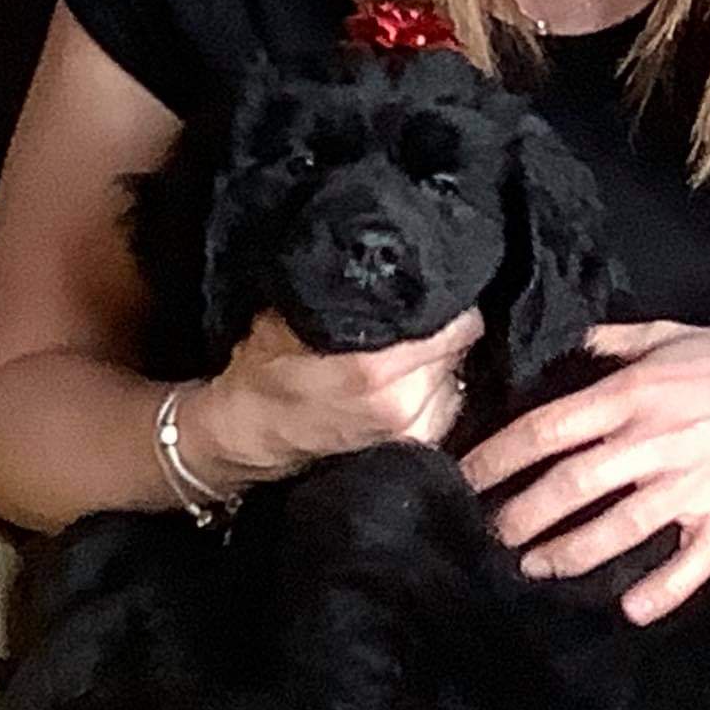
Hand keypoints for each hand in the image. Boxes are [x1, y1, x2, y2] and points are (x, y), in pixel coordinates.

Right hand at [182, 308, 484, 489]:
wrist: (250, 433)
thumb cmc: (264, 373)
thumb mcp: (292, 316)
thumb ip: (346, 294)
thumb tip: (394, 263)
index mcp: (375, 369)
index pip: (457, 324)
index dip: (446, 299)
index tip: (431, 288)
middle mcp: (403, 402)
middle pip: (459, 347)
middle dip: (441, 327)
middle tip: (415, 315)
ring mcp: (411, 429)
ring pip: (455, 374)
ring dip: (439, 361)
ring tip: (406, 350)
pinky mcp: (414, 446)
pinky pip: (447, 402)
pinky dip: (434, 388)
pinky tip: (406, 379)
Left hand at [459, 322, 709, 622]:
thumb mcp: (664, 334)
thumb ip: (606, 342)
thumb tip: (555, 346)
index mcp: (630, 395)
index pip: (546, 430)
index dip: (498, 457)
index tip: (464, 477)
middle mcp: (651, 443)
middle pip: (569, 486)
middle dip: (521, 515)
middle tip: (486, 533)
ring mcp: (689, 486)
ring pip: (617, 529)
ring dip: (569, 553)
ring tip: (532, 567)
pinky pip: (690, 563)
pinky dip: (662, 590)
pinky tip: (629, 609)